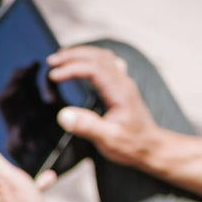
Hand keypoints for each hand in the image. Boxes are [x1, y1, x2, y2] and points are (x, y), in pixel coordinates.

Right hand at [47, 46, 159, 168]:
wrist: (150, 147)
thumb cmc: (131, 145)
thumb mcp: (108, 140)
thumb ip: (86, 126)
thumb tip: (63, 115)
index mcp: (120, 92)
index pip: (94, 69)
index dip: (72, 69)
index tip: (53, 76)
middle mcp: (123, 83)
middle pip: (97, 57)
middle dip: (72, 55)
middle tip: (51, 61)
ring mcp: (123, 82)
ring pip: (102, 56)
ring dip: (81, 53)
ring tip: (61, 58)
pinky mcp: (121, 85)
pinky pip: (107, 62)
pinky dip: (90, 58)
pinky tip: (82, 62)